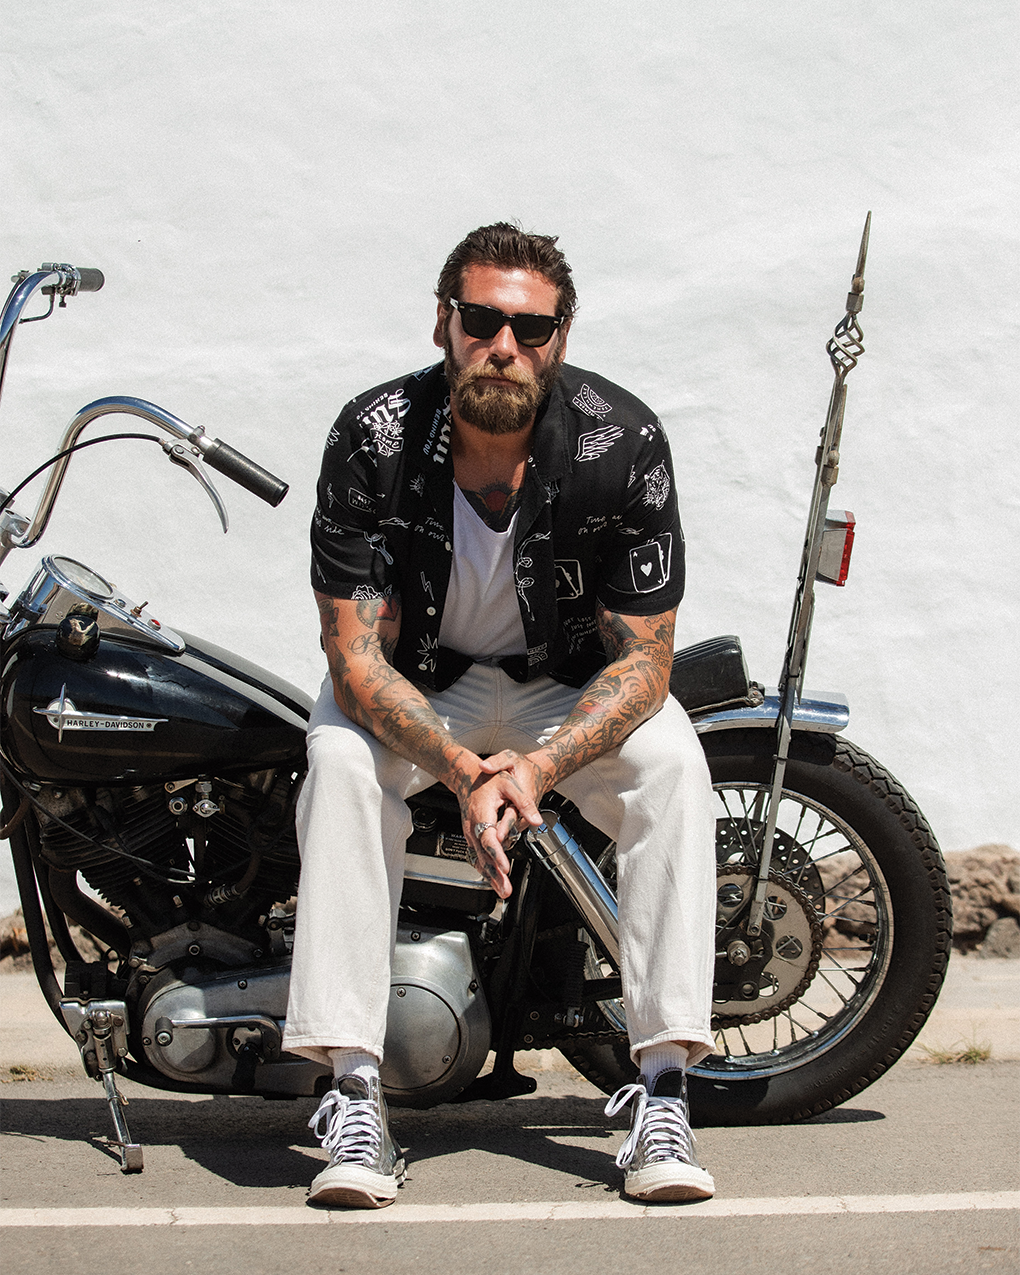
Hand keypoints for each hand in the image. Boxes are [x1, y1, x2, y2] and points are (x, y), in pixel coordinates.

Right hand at [460, 759, 544, 899]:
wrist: (467, 776)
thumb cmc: (488, 780)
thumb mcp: (509, 784)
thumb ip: (524, 802)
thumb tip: (537, 820)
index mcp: (481, 813)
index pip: (489, 839)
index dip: (497, 854)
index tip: (505, 868)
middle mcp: (473, 826)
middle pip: (483, 854)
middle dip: (494, 874)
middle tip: (505, 889)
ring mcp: (470, 833)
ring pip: (479, 858)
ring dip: (490, 876)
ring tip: (502, 891)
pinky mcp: (471, 836)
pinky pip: (477, 855)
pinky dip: (484, 869)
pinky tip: (492, 879)